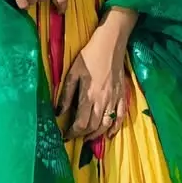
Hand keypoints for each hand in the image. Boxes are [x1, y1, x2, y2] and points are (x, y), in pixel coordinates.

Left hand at [56, 24, 129, 141]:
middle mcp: (103, 101)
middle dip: (83, 135)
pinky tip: (109, 134)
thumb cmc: (89, 57)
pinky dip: (115, 128)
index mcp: (89, 96)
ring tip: (87, 138)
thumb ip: (66, 95)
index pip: (81, 123)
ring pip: (107, 124)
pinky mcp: (122, 96)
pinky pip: (121, 116)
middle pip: (94, 127)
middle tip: (74, 136)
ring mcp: (115, 99)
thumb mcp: (72, 74)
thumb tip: (58, 112)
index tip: (65, 135)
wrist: (110, 45)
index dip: (72, 132)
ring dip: (97, 134)